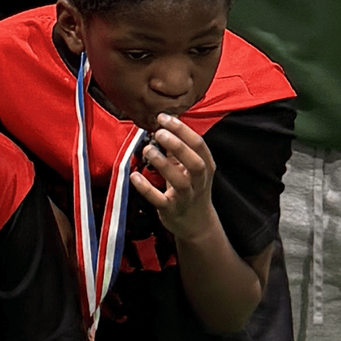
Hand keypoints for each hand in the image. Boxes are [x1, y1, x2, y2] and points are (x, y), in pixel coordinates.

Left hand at [131, 116, 218, 245]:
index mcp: (205, 167)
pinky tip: (134, 176)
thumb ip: (178, 148)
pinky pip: (159, 199)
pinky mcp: (171, 210)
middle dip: (177, 145)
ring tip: (147, 150)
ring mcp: (186, 197)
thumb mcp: (190, 168)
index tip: (164, 117)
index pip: (199, 144)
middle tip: (159, 132)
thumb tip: (164, 124)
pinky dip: (146, 188)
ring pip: (179, 180)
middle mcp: (198, 181)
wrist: (196, 223)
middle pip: (195, 162)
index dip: (182, 129)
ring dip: (163, 163)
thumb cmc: (190, 189)